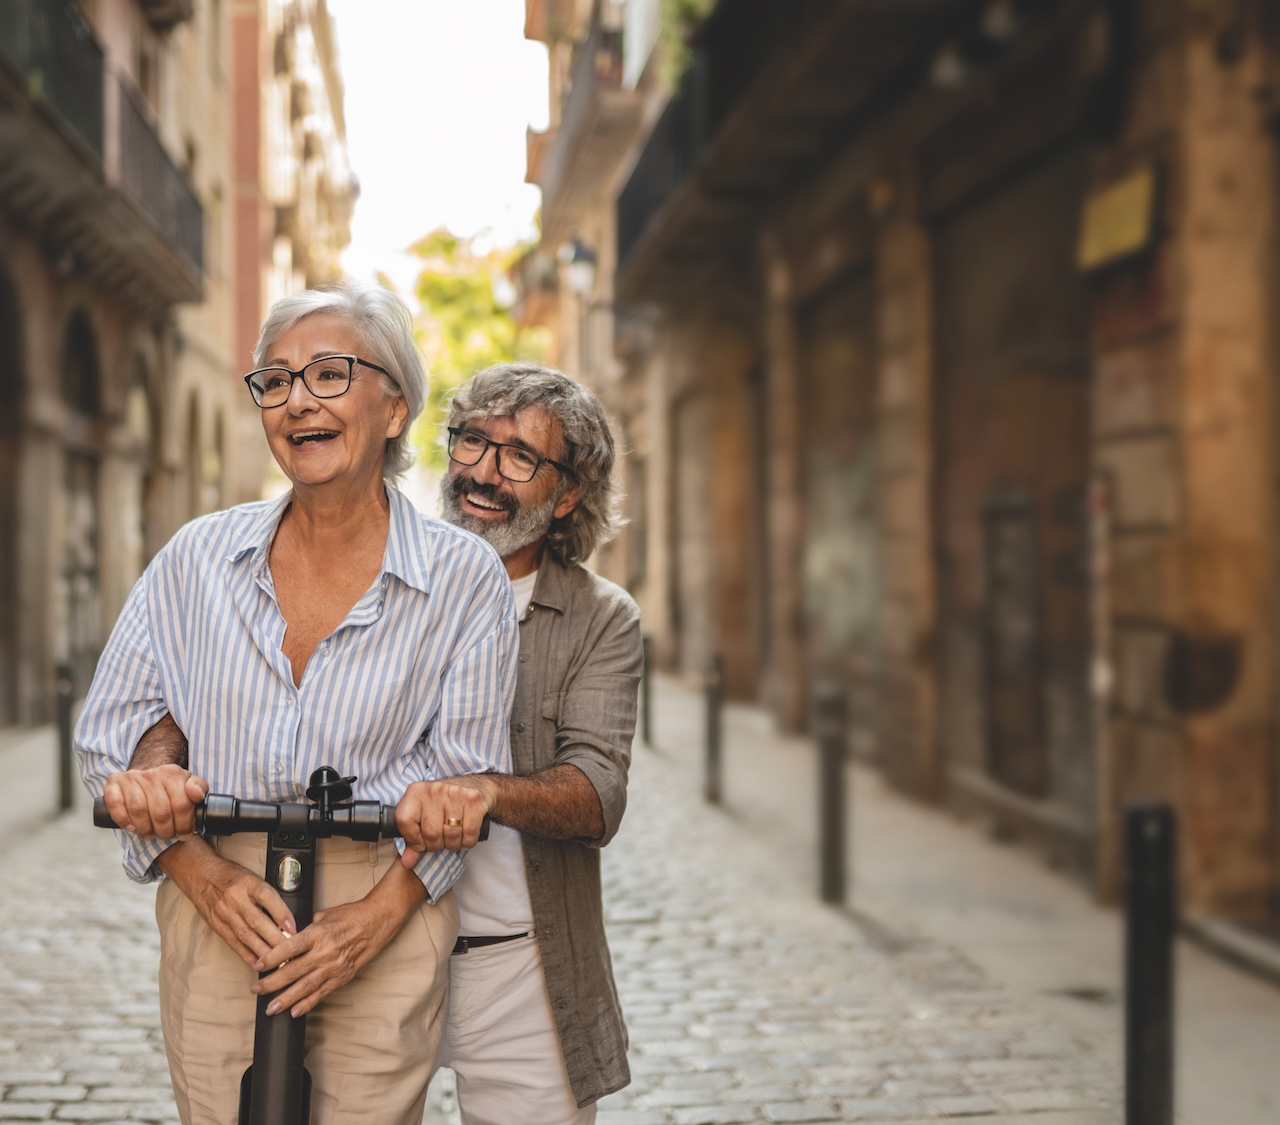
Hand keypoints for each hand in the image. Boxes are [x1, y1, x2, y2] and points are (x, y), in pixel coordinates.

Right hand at [103, 765, 208, 837]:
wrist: (147, 777)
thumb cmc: (170, 787)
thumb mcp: (190, 785)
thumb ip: (199, 788)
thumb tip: (197, 794)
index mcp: (173, 773)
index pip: (182, 805)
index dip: (184, 825)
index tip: (184, 834)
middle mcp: (152, 774)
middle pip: (160, 812)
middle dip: (166, 831)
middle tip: (167, 836)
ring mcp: (131, 778)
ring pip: (139, 811)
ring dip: (146, 829)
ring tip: (151, 834)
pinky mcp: (113, 784)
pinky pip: (115, 804)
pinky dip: (123, 819)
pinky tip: (131, 827)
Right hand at [159, 839, 295, 966]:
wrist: (200, 874)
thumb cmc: (231, 875)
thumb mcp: (252, 876)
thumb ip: (266, 894)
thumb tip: (286, 916)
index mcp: (248, 882)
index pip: (267, 897)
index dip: (282, 913)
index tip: (293, 928)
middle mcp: (235, 898)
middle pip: (257, 921)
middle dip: (275, 939)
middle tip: (289, 951)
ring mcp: (225, 913)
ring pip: (245, 935)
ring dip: (262, 950)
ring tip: (276, 960)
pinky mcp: (217, 925)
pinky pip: (233, 942)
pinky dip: (246, 954)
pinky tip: (256, 962)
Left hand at [250, 897, 387, 1017]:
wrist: (378, 920)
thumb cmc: (351, 915)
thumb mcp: (324, 914)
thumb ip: (305, 926)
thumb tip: (285, 935)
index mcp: (318, 933)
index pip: (289, 948)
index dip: (271, 958)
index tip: (256, 965)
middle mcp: (325, 952)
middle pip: (293, 971)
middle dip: (271, 983)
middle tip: (255, 990)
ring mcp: (334, 967)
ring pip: (305, 987)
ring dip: (286, 999)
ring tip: (270, 1008)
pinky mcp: (343, 976)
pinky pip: (322, 993)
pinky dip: (308, 1003)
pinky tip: (295, 1012)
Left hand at [396, 776, 495, 865]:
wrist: (475, 785)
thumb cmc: (444, 803)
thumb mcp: (424, 815)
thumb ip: (413, 838)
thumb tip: (407, 862)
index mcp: (416, 792)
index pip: (404, 820)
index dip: (412, 839)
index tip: (420, 842)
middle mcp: (434, 789)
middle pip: (431, 833)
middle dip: (436, 845)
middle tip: (440, 840)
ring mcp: (455, 793)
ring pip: (451, 835)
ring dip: (452, 844)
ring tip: (452, 837)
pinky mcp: (474, 800)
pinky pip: (469, 834)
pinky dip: (467, 842)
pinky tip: (465, 835)